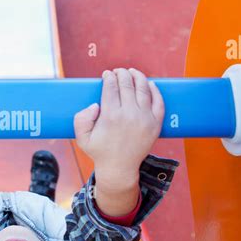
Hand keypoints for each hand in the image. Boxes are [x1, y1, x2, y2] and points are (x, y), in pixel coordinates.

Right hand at [74, 68, 163, 191]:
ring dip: (137, 76)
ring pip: (143, 89)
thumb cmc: (100, 151)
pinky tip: (149, 84)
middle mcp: (129, 115)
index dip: (109, 77)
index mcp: (110, 116)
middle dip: (121, 74)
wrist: (120, 168)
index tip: (106, 74)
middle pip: (127, 84)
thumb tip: (95, 105)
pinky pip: (158, 102)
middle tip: (117, 72)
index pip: (111, 87)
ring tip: (132, 72)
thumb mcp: (81, 138)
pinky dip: (155, 90)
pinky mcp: (155, 124)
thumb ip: (81, 119)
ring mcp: (145, 119)